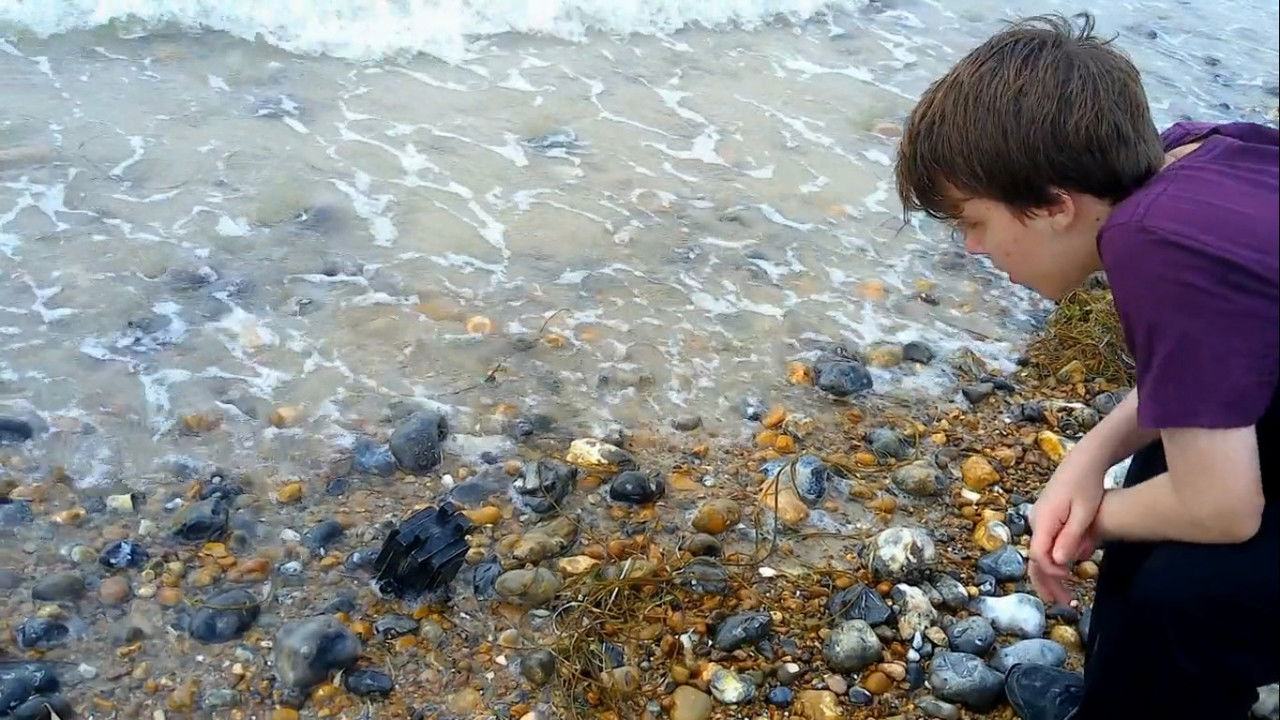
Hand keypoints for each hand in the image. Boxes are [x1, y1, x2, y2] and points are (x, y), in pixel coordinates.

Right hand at [1027, 454, 1105, 604]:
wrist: (1084, 461)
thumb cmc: (1087, 485)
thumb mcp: (1084, 513)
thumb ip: (1071, 538)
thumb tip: (1058, 563)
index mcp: (1043, 520)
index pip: (1040, 555)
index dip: (1052, 573)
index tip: (1069, 582)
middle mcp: (1036, 521)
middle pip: (1035, 558)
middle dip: (1047, 583)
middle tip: (1064, 604)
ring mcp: (1039, 519)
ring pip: (1040, 553)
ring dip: (1051, 575)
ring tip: (1065, 595)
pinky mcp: (1046, 518)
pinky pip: (1046, 544)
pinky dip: (1055, 561)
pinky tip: (1067, 572)